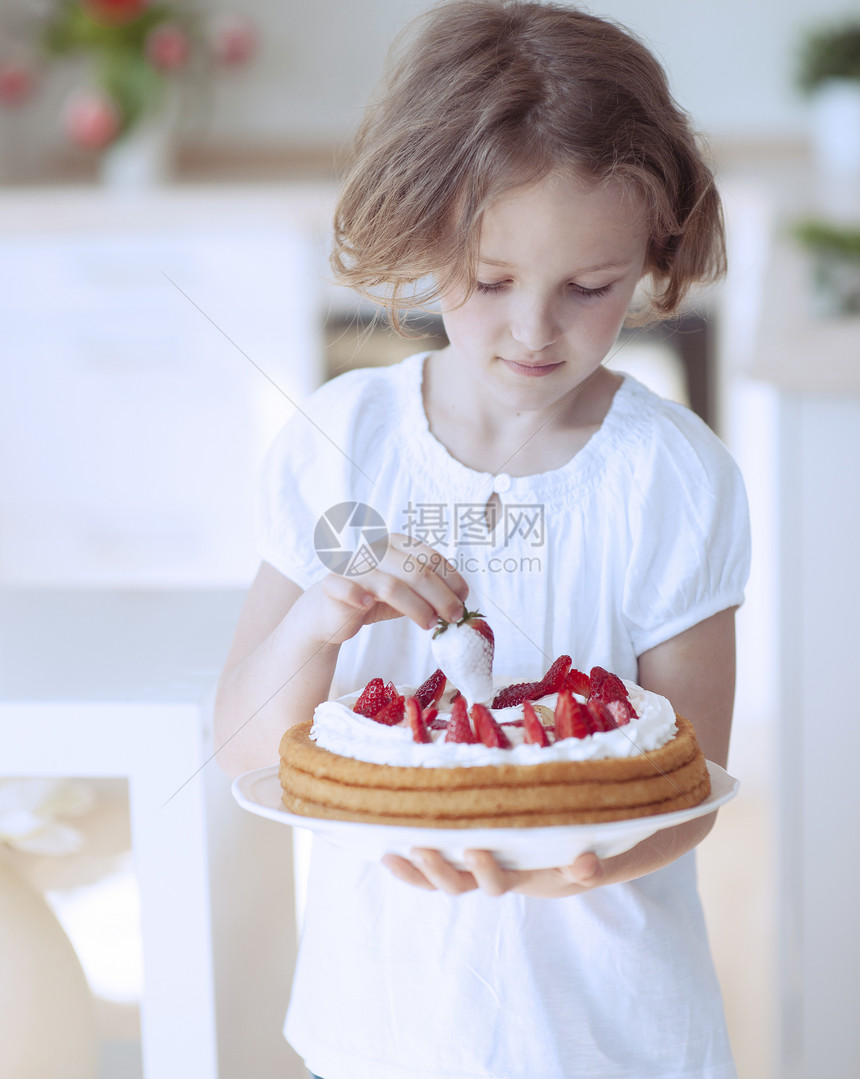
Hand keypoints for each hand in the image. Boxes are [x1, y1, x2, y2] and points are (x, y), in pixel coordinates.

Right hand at [299, 534, 468, 646]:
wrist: (330, 611)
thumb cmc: (373, 598)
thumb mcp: (407, 591)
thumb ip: (429, 590)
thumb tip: (461, 601)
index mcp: (396, 543)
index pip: (430, 557)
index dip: (451, 578)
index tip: (464, 598)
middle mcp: (375, 549)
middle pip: (416, 572)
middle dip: (441, 597)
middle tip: (454, 617)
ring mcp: (354, 566)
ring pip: (392, 586)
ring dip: (417, 608)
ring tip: (430, 625)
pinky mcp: (333, 585)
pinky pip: (347, 588)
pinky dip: (358, 596)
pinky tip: (369, 606)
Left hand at [381, 848, 604, 898]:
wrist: (573, 863)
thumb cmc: (581, 857)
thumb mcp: (594, 862)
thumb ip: (591, 867)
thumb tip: (585, 862)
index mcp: (523, 877)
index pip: (499, 882)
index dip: (486, 871)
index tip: (475, 850)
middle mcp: (495, 877)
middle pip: (461, 886)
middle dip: (439, 871)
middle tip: (422, 849)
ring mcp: (477, 869)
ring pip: (442, 880)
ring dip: (416, 872)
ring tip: (390, 856)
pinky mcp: (465, 858)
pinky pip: (435, 867)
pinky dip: (413, 867)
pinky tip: (388, 852)